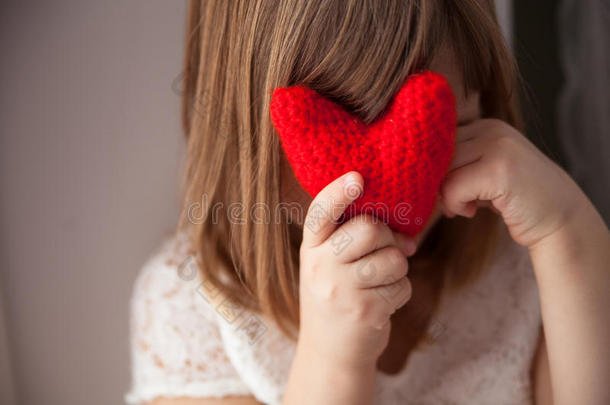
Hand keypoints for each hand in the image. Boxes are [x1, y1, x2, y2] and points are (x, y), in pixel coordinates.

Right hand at [297, 171, 415, 371]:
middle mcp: (320, 266)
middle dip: (389, 237)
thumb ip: (352, 240)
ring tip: (383, 281)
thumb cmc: (337, 299)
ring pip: (393, 258)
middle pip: (369, 229)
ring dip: (399, 268)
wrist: (330, 354)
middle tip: (389, 248)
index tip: (358, 177)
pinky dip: (401, 292)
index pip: (320, 213)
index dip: (339, 192)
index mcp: (311, 249)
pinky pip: (402, 286)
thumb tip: (405, 231)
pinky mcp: (364, 311)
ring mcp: (341, 290)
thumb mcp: (329, 266)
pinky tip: (383, 302)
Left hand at [439, 118, 589, 247]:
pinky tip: (470, 212)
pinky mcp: (499, 169)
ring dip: (444, 195)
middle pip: (435, 153)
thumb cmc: (513, 198)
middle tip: (448, 203)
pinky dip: (455, 204)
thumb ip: (456, 164)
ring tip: (462, 207)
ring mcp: (497, 146)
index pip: (436, 138)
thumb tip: (411, 170)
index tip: (435, 188)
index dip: (429, 166)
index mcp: (484, 126)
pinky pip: (454, 187)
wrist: (559, 218)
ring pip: (442, 170)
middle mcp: (491, 129)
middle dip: (434, 182)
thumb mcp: (483, 172)